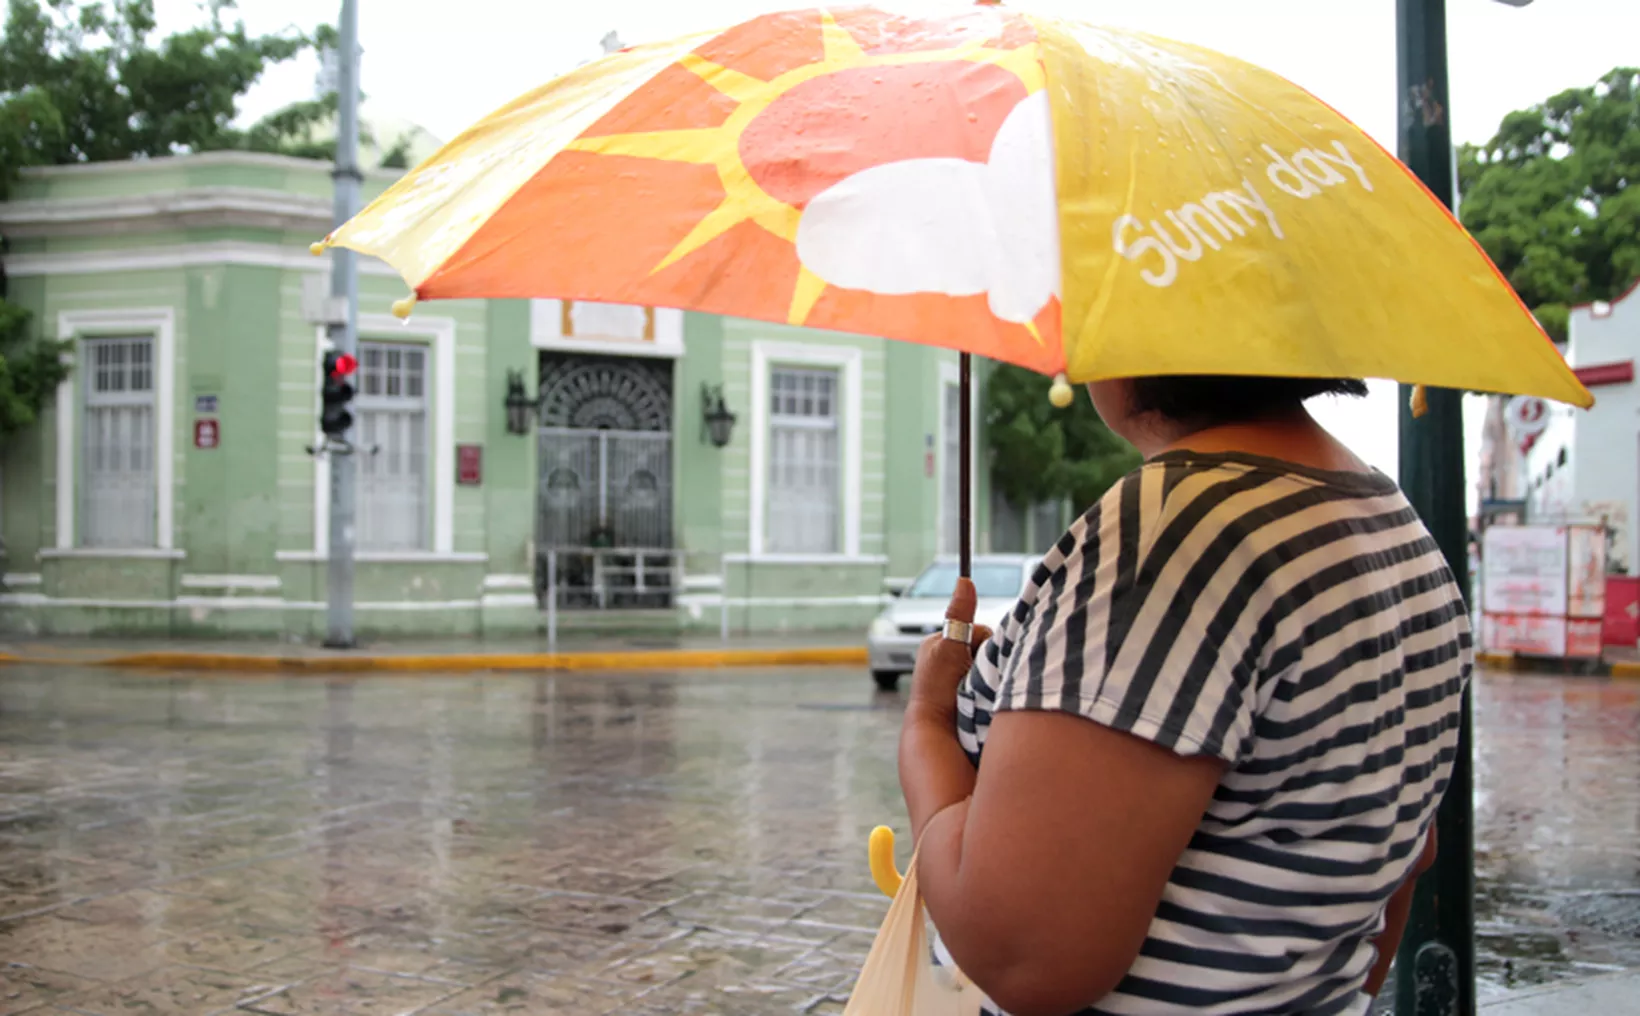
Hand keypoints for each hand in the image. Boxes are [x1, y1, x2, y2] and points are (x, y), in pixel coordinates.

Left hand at [906, 577, 992, 724]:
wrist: (937, 732)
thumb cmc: (937, 690)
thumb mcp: (949, 647)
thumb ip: (960, 615)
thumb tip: (965, 580)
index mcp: (942, 643)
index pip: (982, 632)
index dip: (984, 643)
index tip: (977, 659)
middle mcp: (952, 658)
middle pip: (991, 649)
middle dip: (991, 660)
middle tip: (980, 677)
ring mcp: (965, 679)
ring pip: (997, 666)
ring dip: (995, 676)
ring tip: (983, 690)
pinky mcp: (977, 697)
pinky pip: (997, 684)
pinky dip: (996, 689)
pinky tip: (989, 699)